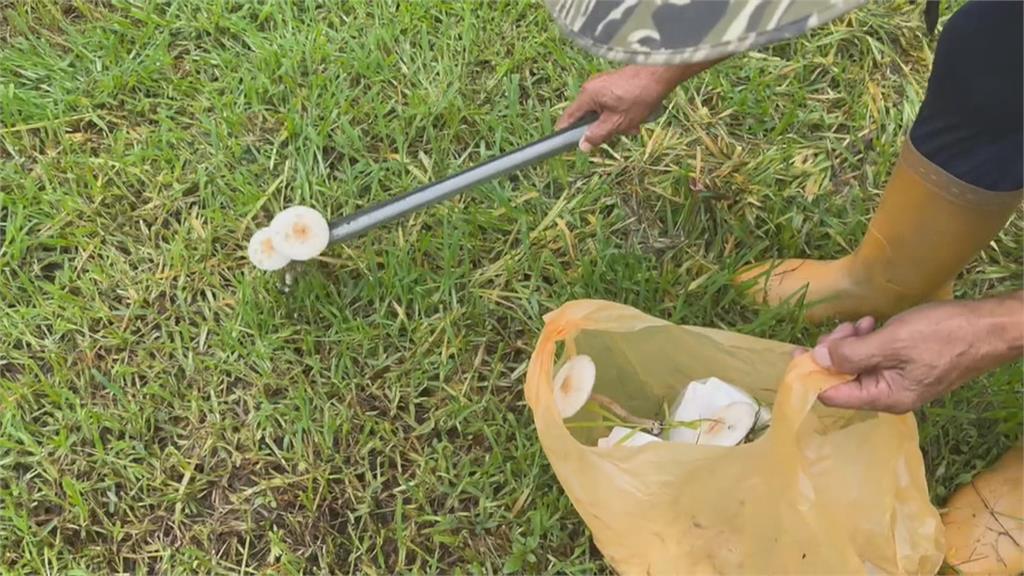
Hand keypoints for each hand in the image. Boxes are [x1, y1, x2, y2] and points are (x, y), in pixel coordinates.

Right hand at [556, 63, 710, 151]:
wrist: (661, 71)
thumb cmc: (639, 95)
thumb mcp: (618, 122)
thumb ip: (598, 135)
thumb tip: (583, 145)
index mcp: (587, 95)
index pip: (568, 118)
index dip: (567, 134)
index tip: (572, 145)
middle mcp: (592, 87)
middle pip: (588, 117)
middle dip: (603, 128)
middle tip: (620, 133)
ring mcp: (604, 84)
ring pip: (603, 112)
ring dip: (616, 122)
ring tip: (634, 124)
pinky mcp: (615, 83)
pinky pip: (612, 103)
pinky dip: (622, 112)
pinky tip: (637, 115)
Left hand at [798, 294, 1023, 413]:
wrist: (989, 328)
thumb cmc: (942, 335)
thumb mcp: (891, 342)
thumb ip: (851, 354)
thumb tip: (816, 359)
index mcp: (884, 398)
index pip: (831, 395)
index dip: (811, 374)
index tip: (798, 351)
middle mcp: (888, 395)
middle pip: (841, 377)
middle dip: (836, 350)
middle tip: (847, 327)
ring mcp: (897, 380)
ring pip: (856, 363)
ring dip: (851, 341)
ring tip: (864, 322)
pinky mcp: (905, 365)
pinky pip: (874, 356)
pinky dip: (867, 339)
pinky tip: (873, 323)